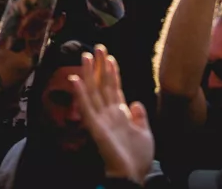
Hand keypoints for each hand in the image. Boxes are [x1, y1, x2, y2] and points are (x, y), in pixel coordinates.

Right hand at [70, 47, 153, 183]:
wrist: (132, 174)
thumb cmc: (138, 158)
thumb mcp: (145, 133)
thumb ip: (140, 117)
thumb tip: (137, 102)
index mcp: (120, 114)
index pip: (114, 89)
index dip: (112, 73)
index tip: (110, 57)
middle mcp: (108, 114)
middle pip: (102, 85)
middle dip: (100, 66)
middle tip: (97, 47)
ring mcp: (100, 119)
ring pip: (93, 92)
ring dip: (88, 74)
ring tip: (85, 56)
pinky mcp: (95, 128)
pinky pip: (86, 108)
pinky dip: (81, 94)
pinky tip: (76, 80)